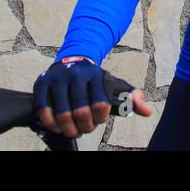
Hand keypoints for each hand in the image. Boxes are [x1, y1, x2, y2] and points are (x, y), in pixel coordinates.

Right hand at [33, 57, 151, 138]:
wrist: (73, 60)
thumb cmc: (96, 81)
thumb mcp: (115, 85)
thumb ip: (131, 98)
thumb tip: (148, 111)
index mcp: (96, 75)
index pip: (101, 104)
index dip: (100, 119)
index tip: (98, 120)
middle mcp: (76, 74)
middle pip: (80, 111)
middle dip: (85, 126)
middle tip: (85, 128)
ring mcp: (58, 78)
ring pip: (62, 113)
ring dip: (68, 129)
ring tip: (72, 130)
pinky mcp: (42, 82)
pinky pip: (43, 109)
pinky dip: (50, 123)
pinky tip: (57, 126)